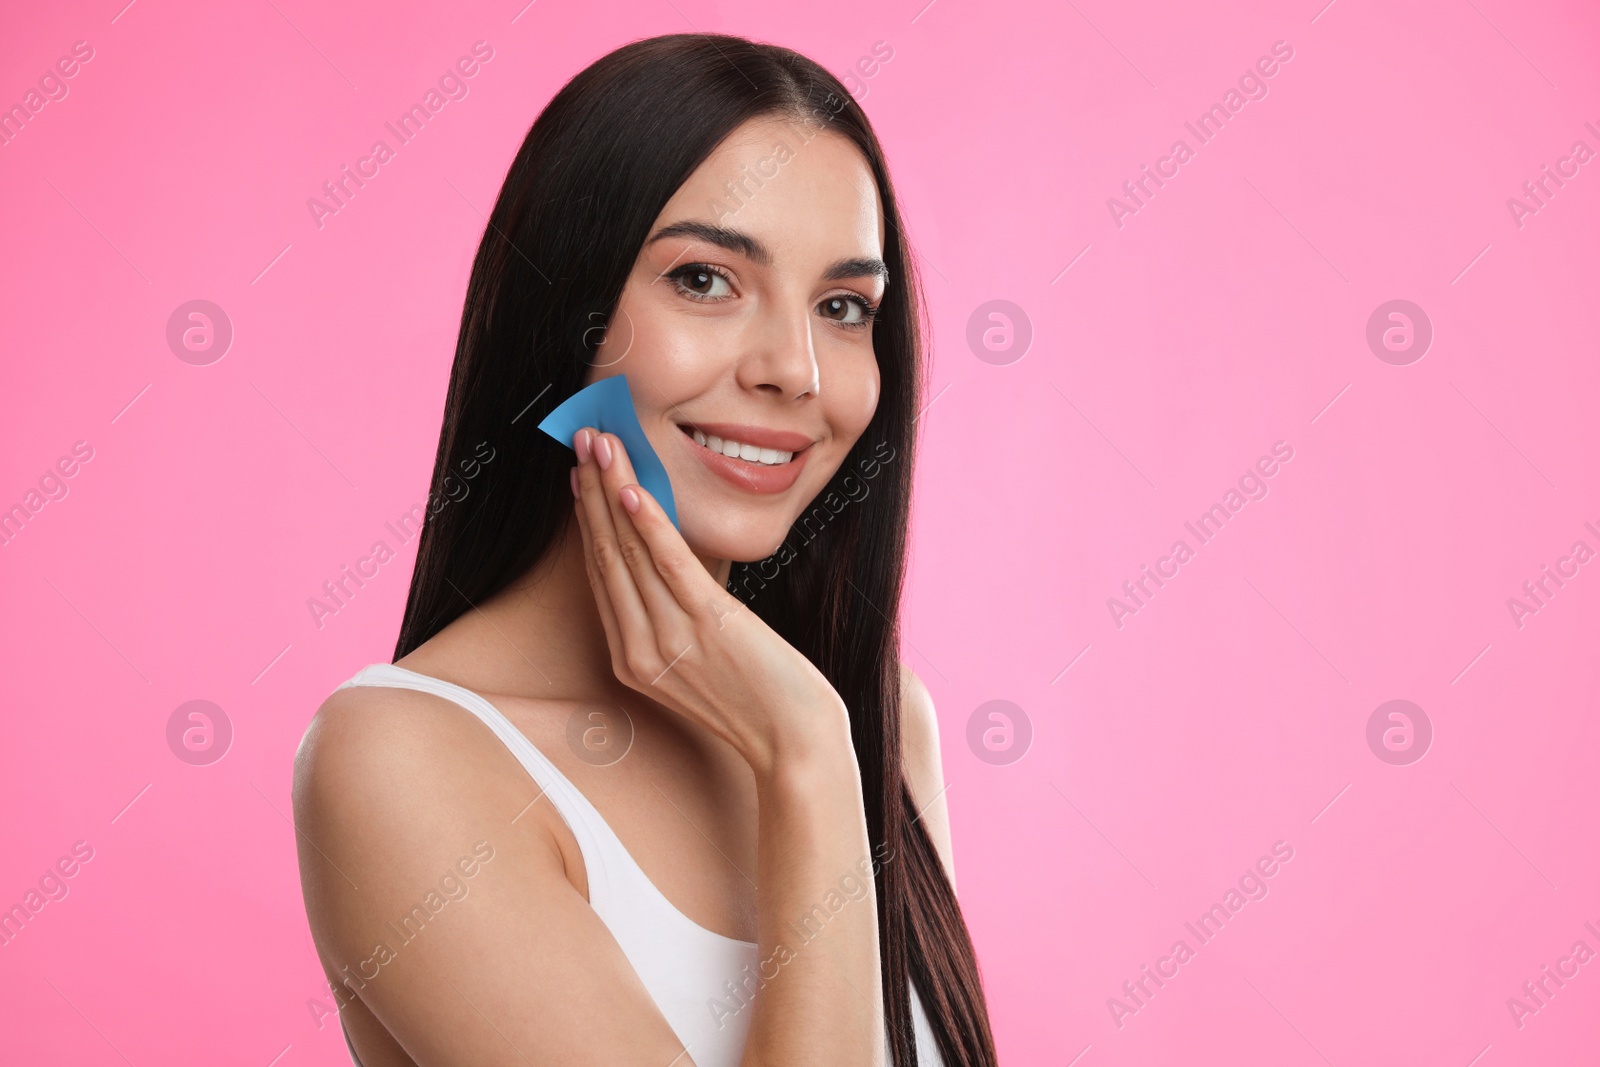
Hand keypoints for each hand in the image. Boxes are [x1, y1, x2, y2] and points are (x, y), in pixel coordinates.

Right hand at [569, 427, 850, 777]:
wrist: (796, 746)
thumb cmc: (759, 702)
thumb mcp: (702, 661)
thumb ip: (677, 619)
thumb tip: (672, 559)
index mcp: (632, 660)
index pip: (601, 576)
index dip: (588, 520)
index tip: (580, 476)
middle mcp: (640, 650)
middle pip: (605, 556)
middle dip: (590, 493)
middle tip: (582, 441)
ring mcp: (670, 638)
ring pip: (629, 552)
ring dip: (612, 491)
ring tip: (602, 445)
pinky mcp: (707, 624)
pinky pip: (669, 564)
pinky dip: (648, 524)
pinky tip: (634, 489)